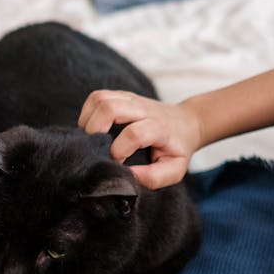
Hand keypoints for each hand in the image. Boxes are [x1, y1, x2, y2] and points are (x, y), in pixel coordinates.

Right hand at [78, 90, 201, 189]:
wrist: (186, 123)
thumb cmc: (177, 149)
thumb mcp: (174, 169)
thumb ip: (154, 177)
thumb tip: (127, 176)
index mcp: (158, 127)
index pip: (133, 133)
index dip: (119, 151)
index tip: (117, 164)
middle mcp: (143, 109)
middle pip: (110, 108)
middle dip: (95, 130)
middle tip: (96, 149)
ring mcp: (131, 99)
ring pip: (101, 99)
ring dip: (88, 120)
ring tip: (91, 139)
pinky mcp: (121, 95)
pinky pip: (97, 97)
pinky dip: (88, 113)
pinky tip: (92, 129)